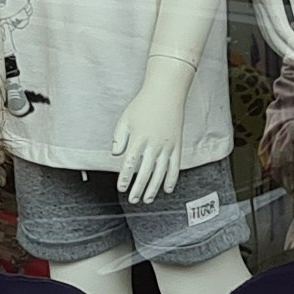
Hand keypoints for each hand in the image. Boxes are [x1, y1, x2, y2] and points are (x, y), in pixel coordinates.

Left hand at [111, 89, 186, 206]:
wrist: (166, 93)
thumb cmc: (143, 105)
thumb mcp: (125, 119)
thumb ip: (118, 138)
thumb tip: (116, 155)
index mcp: (139, 138)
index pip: (131, 164)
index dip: (125, 178)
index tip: (121, 188)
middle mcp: (154, 145)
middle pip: (145, 173)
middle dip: (138, 188)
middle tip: (133, 200)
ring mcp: (167, 147)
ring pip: (161, 173)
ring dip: (153, 189)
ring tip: (147, 199)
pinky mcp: (177, 146)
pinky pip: (175, 167)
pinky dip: (172, 180)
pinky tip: (167, 190)